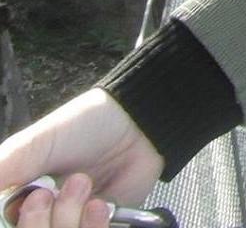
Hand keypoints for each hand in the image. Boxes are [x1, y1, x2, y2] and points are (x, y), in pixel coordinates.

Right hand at [1, 89, 162, 224]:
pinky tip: (99, 204)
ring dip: (68, 220)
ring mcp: (72, 226)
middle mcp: (45, 219)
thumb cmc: (84, 126)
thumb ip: (5, 167)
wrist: (137, 122)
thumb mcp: (36, 143)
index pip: (10, 225)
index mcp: (21, 203)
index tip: (30, 200)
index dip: (22, 222)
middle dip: (38, 223)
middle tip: (48, 192)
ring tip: (82, 184)